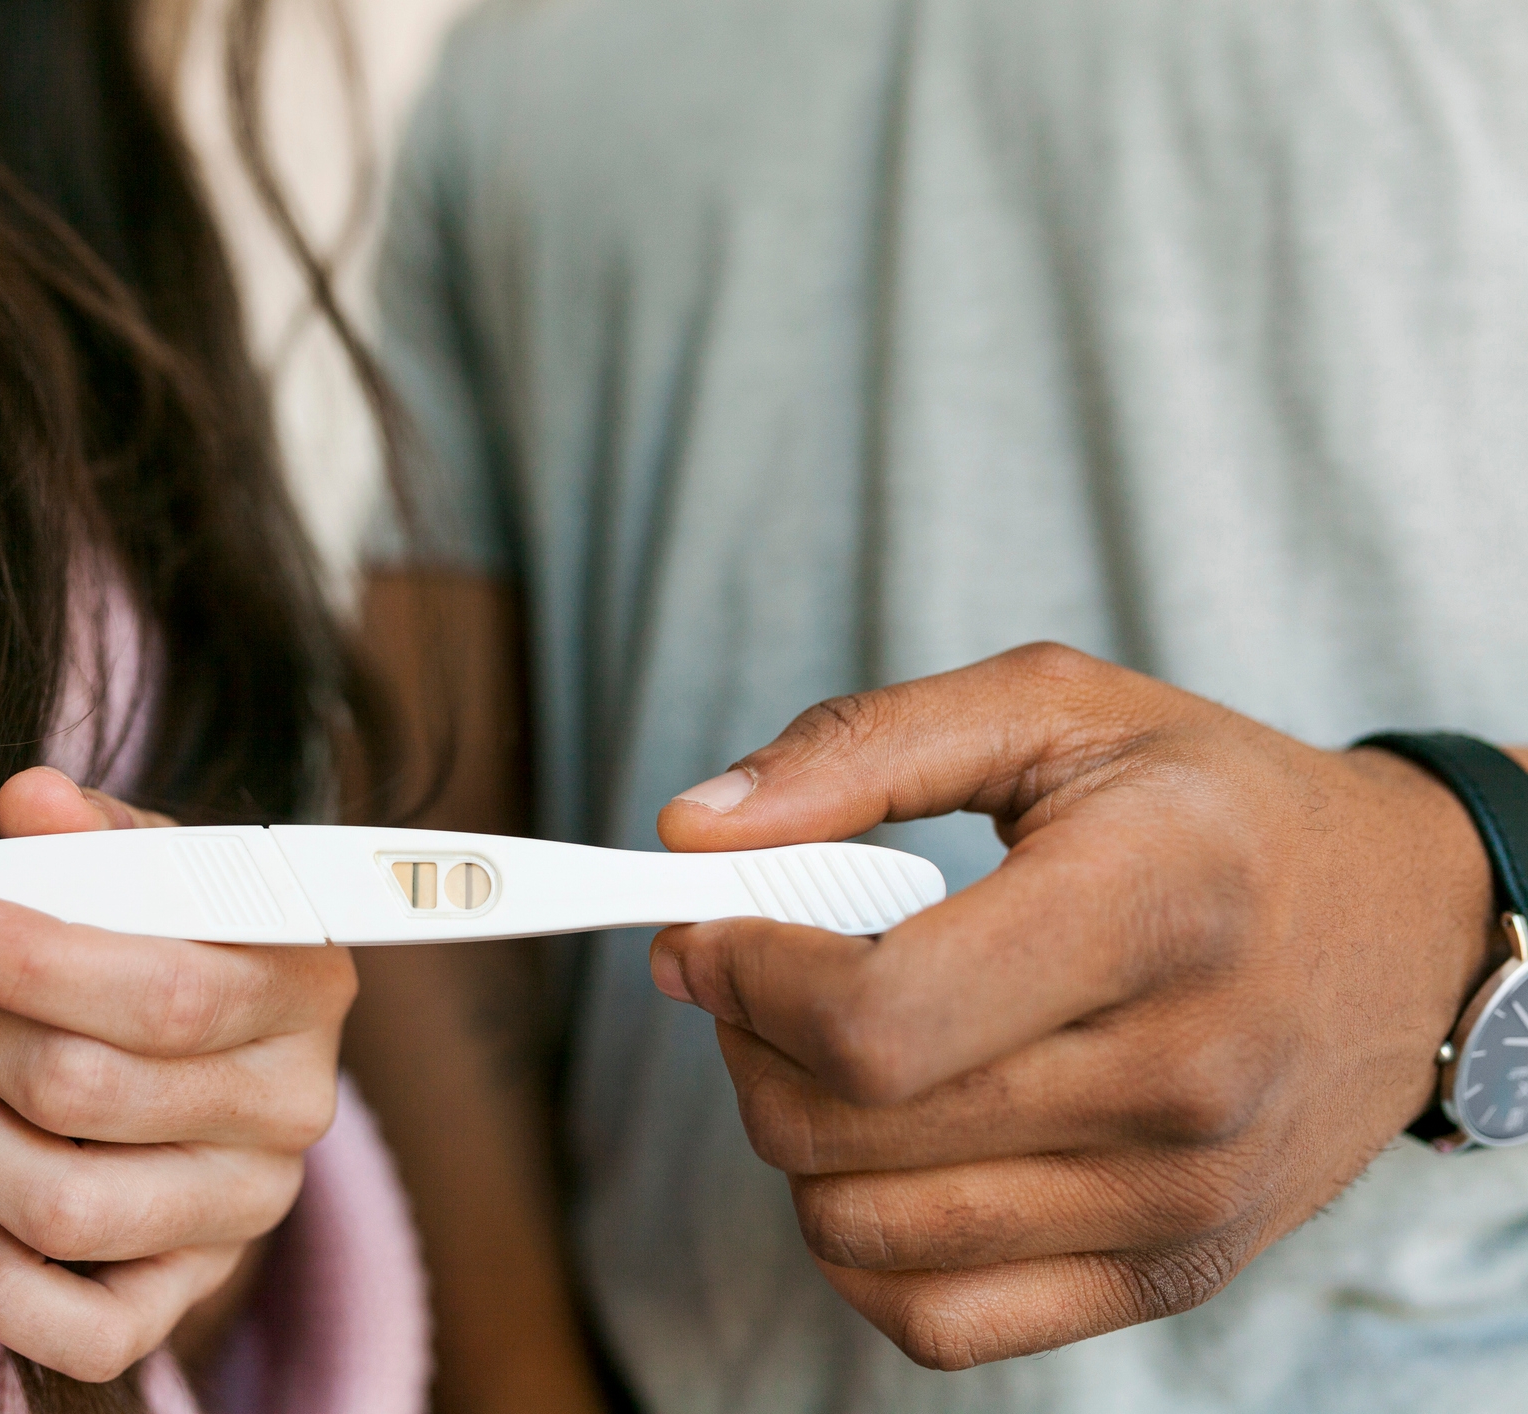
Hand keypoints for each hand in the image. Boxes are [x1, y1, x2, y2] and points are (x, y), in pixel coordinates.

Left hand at [0, 767, 356, 1381]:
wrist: (217, 1054)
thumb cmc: (168, 940)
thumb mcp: (147, 870)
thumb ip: (89, 835)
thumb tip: (29, 799)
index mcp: (302, 982)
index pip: (163, 990)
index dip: (28, 960)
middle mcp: (296, 1105)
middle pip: (90, 1095)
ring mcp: (251, 1208)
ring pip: (66, 1209)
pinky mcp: (199, 1288)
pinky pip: (88, 1333)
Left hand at [651, 643, 1503, 1369]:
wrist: (1406, 925)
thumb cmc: (1212, 803)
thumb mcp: (1052, 709)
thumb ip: (859, 750)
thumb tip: (688, 829)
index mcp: (1151, 906)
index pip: (878, 1017)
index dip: (747, 978)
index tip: (709, 930)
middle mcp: (1181, 1076)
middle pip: (848, 1129)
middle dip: (747, 1042)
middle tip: (757, 975)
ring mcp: (1180, 1197)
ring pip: (863, 1230)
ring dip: (794, 1137)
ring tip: (833, 1047)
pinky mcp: (1168, 1273)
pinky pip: (934, 1319)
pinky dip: (860, 1244)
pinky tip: (883, 1145)